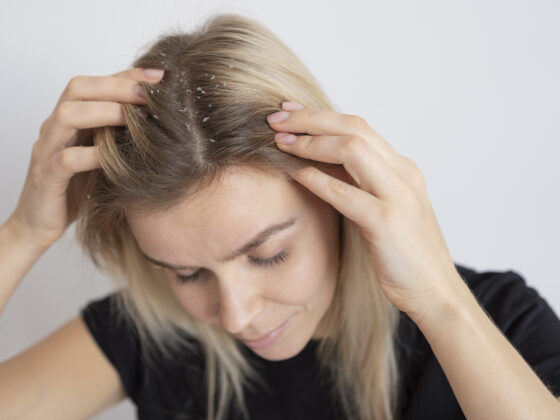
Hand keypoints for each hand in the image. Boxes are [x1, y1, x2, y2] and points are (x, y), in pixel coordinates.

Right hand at [7, 67, 164, 248]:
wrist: (39, 224)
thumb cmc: (76, 188)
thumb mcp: (101, 156)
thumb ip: (117, 136)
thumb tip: (159, 119)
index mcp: (70, 119)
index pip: (95, 83)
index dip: (127, 75)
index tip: (160, 75)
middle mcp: (55, 127)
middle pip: (78, 89)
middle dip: (116, 86)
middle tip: (149, 94)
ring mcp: (47, 150)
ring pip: (67, 115)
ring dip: (103, 112)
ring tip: (134, 117)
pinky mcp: (46, 178)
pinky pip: (65, 160)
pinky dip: (91, 155)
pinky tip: (113, 157)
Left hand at [266, 101, 460, 316]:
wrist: (435, 291)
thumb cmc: (404, 252)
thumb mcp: (382, 208)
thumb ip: (359, 184)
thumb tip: (319, 165)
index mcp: (402, 168)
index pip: (358, 127)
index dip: (320, 116)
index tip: (290, 112)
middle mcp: (403, 173)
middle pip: (354, 127)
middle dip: (311, 119)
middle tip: (276, 117)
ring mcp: (398, 195)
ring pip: (351, 149)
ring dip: (310, 142)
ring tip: (279, 141)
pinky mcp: (387, 222)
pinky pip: (344, 192)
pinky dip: (315, 178)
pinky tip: (293, 172)